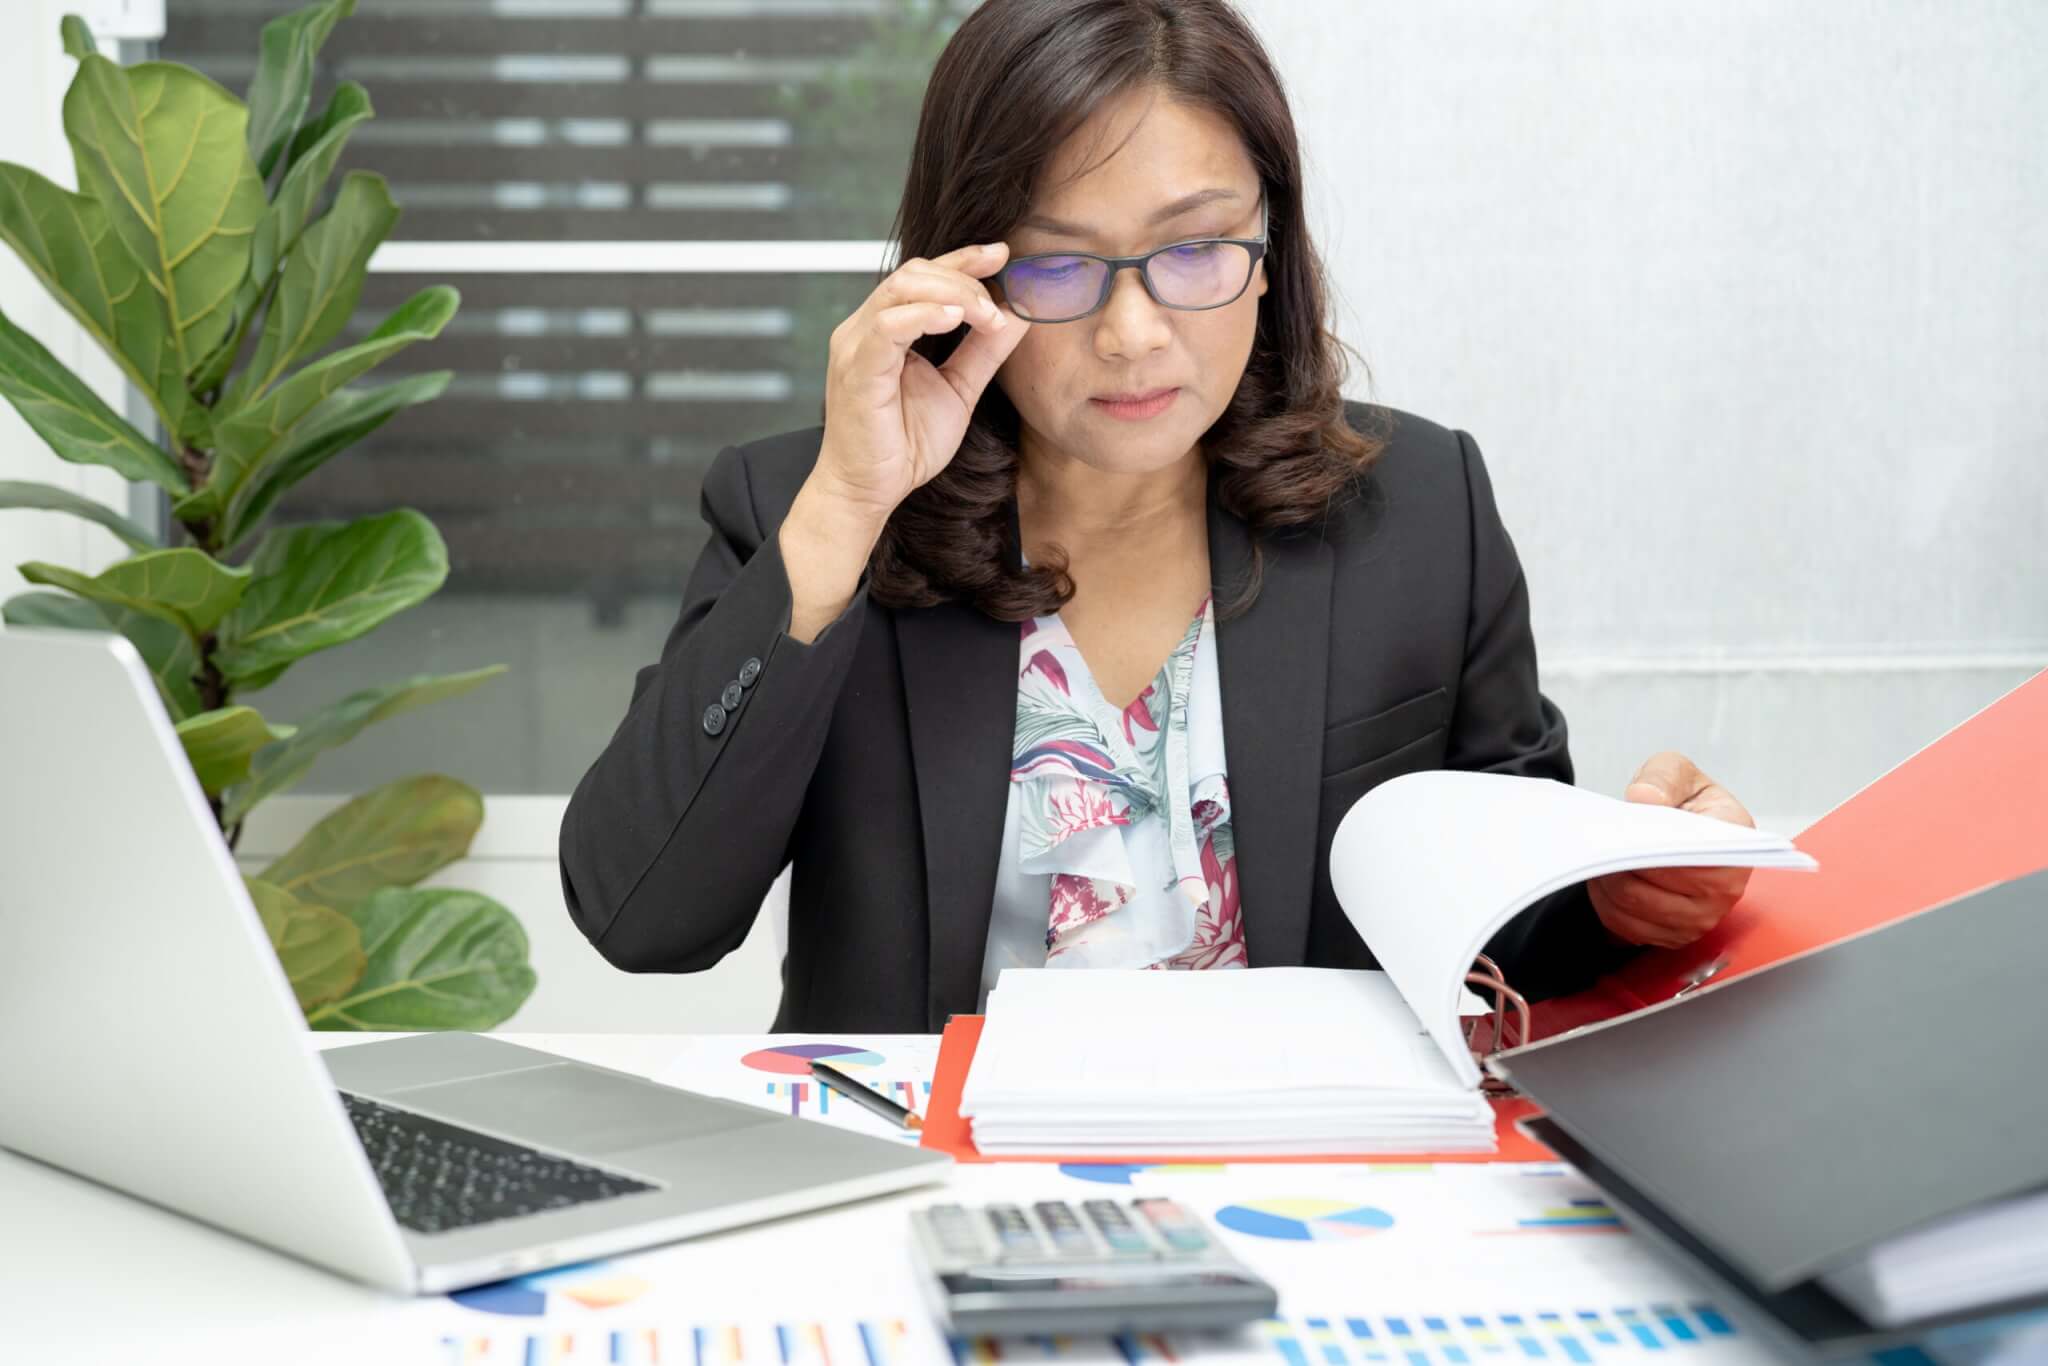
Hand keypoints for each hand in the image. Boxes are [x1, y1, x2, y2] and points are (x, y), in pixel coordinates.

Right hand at [814, 239, 1031, 518]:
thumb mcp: (959, 389)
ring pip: (902, 288)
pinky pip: (887, 325)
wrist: (870, 490)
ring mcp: (856, 345)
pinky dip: (924, 315)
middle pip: (914, 272)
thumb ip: (985, 351)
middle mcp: (865, 328)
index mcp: (886, 328)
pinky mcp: (856, 368)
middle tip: (999, 306)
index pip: (923, 275)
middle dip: (965, 278)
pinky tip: (955, 319)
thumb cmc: (905, 444)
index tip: (1004, 255)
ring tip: (986, 315)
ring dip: (953, 293)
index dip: (963, 259)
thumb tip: (1019, 314)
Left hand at [1588, 751, 1756, 948]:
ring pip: (1635, 906)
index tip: (1627, 832)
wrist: (1676, 830)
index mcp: (1736, 839)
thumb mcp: (1675, 771)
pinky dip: (1607, 903)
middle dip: (1620, 862)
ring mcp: (1703, 917)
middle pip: (1657, 884)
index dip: (1655, 847)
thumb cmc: (1682, 800)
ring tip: (1602, 858)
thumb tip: (1645, 798)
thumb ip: (1662, 777)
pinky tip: (1605, 880)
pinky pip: (1627, 927)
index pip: (1695, 854)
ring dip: (1608, 882)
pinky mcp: (1677, 936)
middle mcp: (1728, 886)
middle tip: (1601, 842)